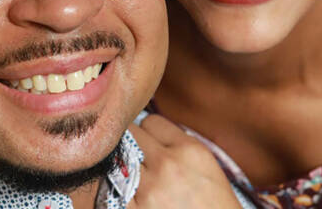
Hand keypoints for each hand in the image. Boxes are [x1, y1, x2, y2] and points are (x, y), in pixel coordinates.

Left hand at [127, 114, 241, 208]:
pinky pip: (112, 188)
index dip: (151, 134)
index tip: (152, 146)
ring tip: (137, 181)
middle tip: (139, 161)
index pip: (152, 121)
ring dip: (122, 168)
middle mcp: (168, 164)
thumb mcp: (208, 170)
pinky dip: (117, 191)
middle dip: (133, 146)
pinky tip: (134, 199)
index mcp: (191, 151)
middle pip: (131, 135)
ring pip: (117, 160)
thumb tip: (152, 137)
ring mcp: (148, 189)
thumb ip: (182, 150)